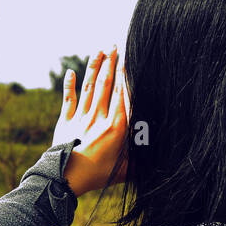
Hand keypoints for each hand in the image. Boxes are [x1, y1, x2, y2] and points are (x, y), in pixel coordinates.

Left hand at [53, 45, 128, 196]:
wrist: (65, 180)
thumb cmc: (98, 176)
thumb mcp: (126, 169)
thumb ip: (141, 158)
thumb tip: (161, 155)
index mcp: (115, 127)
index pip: (121, 95)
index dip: (124, 75)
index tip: (128, 59)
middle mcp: (97, 118)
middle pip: (105, 85)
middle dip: (110, 64)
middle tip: (114, 46)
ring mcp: (79, 118)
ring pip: (88, 88)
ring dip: (93, 67)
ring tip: (99, 51)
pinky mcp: (64, 122)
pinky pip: (68, 100)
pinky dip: (69, 85)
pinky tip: (70, 72)